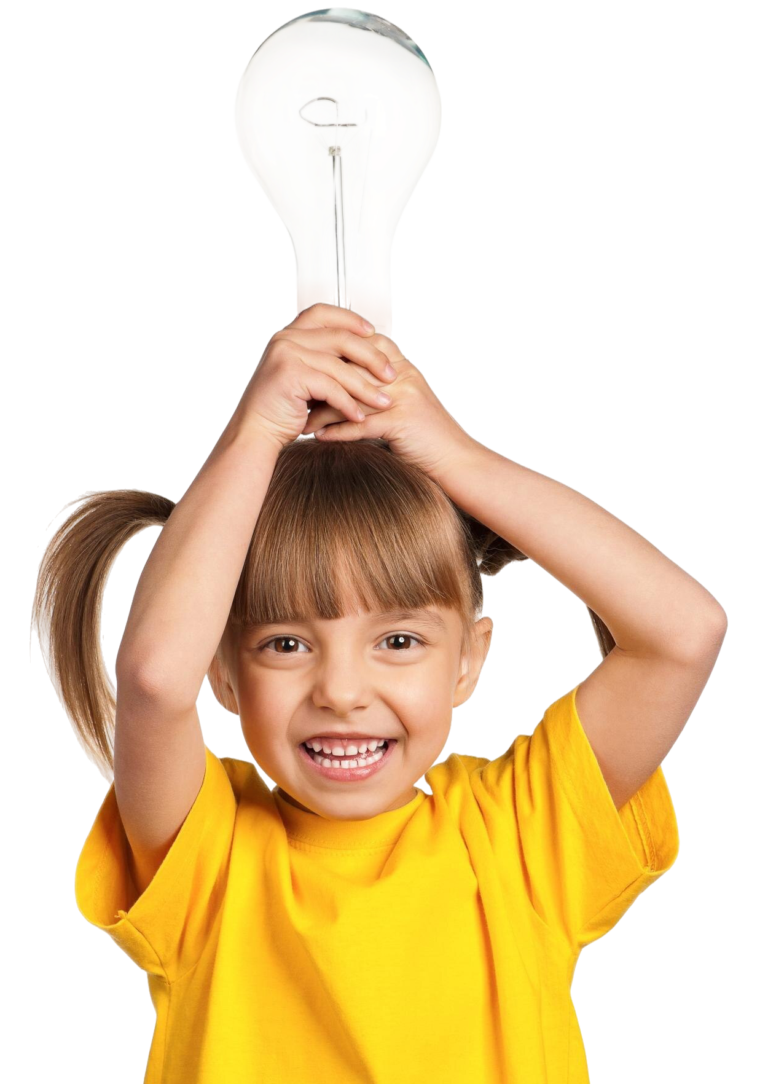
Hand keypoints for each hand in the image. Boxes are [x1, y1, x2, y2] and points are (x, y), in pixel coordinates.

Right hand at [229, 303, 396, 448]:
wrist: (255, 431)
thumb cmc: (282, 408)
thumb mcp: (305, 375)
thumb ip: (324, 359)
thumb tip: (365, 352)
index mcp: (288, 332)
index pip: (324, 312)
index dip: (351, 319)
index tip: (375, 332)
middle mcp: (285, 338)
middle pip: (340, 337)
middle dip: (372, 356)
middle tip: (392, 374)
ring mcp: (286, 354)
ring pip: (339, 367)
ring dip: (366, 388)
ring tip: (384, 403)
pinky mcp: (290, 375)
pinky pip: (330, 388)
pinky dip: (348, 404)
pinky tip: (360, 417)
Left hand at [302, 333, 477, 478]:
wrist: (459, 461)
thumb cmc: (430, 438)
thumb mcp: (407, 405)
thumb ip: (382, 392)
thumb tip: (347, 390)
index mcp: (404, 369)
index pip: (363, 347)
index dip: (334, 355)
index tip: (307, 367)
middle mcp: (403, 377)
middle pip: (353, 368)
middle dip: (321, 381)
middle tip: (295, 393)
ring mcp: (404, 397)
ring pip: (353, 396)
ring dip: (323, 410)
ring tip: (301, 421)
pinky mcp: (402, 421)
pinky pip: (361, 423)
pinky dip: (338, 431)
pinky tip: (319, 437)